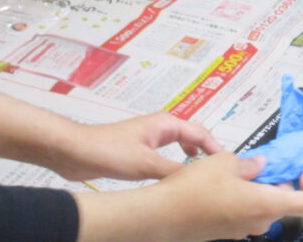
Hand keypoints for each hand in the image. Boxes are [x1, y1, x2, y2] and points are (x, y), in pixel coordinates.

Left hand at [50, 112, 221, 181]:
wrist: (74, 151)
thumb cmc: (106, 150)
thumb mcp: (145, 164)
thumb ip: (172, 171)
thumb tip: (197, 178)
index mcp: (166, 123)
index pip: (200, 133)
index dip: (216, 148)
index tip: (228, 162)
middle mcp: (161, 127)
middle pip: (194, 137)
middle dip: (207, 151)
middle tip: (219, 168)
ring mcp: (150, 138)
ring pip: (180, 146)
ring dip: (192, 156)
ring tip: (203, 171)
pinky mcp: (140, 150)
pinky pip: (167, 155)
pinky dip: (177, 163)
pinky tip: (176, 174)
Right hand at [75, 153, 302, 241]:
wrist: (159, 216)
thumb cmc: (195, 187)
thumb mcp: (225, 162)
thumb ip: (249, 164)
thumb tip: (260, 165)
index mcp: (266, 204)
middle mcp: (258, 222)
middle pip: (285, 204)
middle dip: (281, 182)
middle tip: (266, 164)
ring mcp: (241, 231)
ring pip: (264, 209)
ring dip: (261, 190)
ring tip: (242, 170)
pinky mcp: (225, 233)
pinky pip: (245, 215)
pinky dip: (245, 199)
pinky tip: (226, 184)